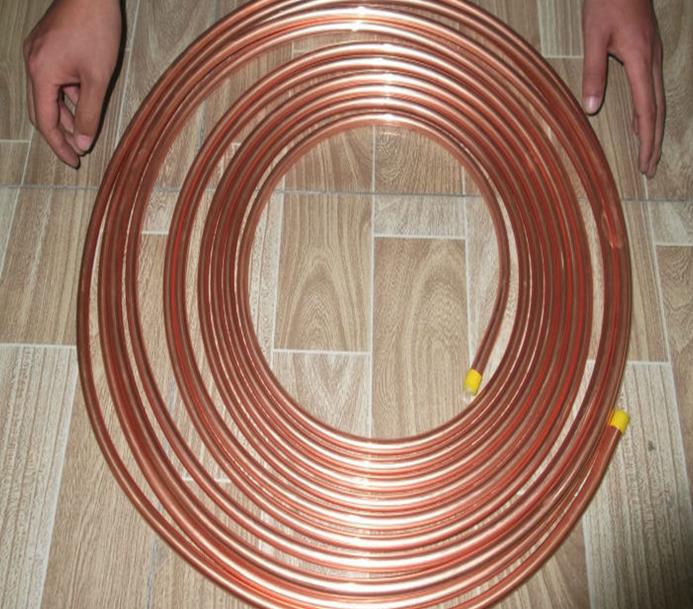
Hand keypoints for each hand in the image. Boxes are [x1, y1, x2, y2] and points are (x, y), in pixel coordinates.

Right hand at [23, 0, 121, 167]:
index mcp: (41, 74)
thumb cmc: (96, 30)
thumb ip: (89, 113)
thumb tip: (83, 142)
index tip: (73, 161)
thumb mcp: (97, 78)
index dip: (59, 145)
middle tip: (77, 153)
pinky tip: (80, 104)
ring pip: (47, 94)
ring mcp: (37, 54)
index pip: (44, 121)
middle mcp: (32, 64)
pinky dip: (65, 95)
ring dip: (64, 114)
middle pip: (41, 110)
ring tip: (82, 133)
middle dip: (59, 133)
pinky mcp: (45, 47)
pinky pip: (51, 79)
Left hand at [582, 0, 664, 177]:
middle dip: (653, 141)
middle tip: (649, 167)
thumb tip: (592, 108)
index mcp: (640, 60)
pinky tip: (642, 119)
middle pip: (657, 110)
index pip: (647, 110)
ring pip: (657, 99)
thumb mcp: (593, 37)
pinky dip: (649, 109)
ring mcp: (653, 54)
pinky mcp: (648, 50)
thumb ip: (593, 72)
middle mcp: (652, 60)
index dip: (647, 140)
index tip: (645, 163)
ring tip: (647, 151)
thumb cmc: (606, 1)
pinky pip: (652, 87)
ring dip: (652, 127)